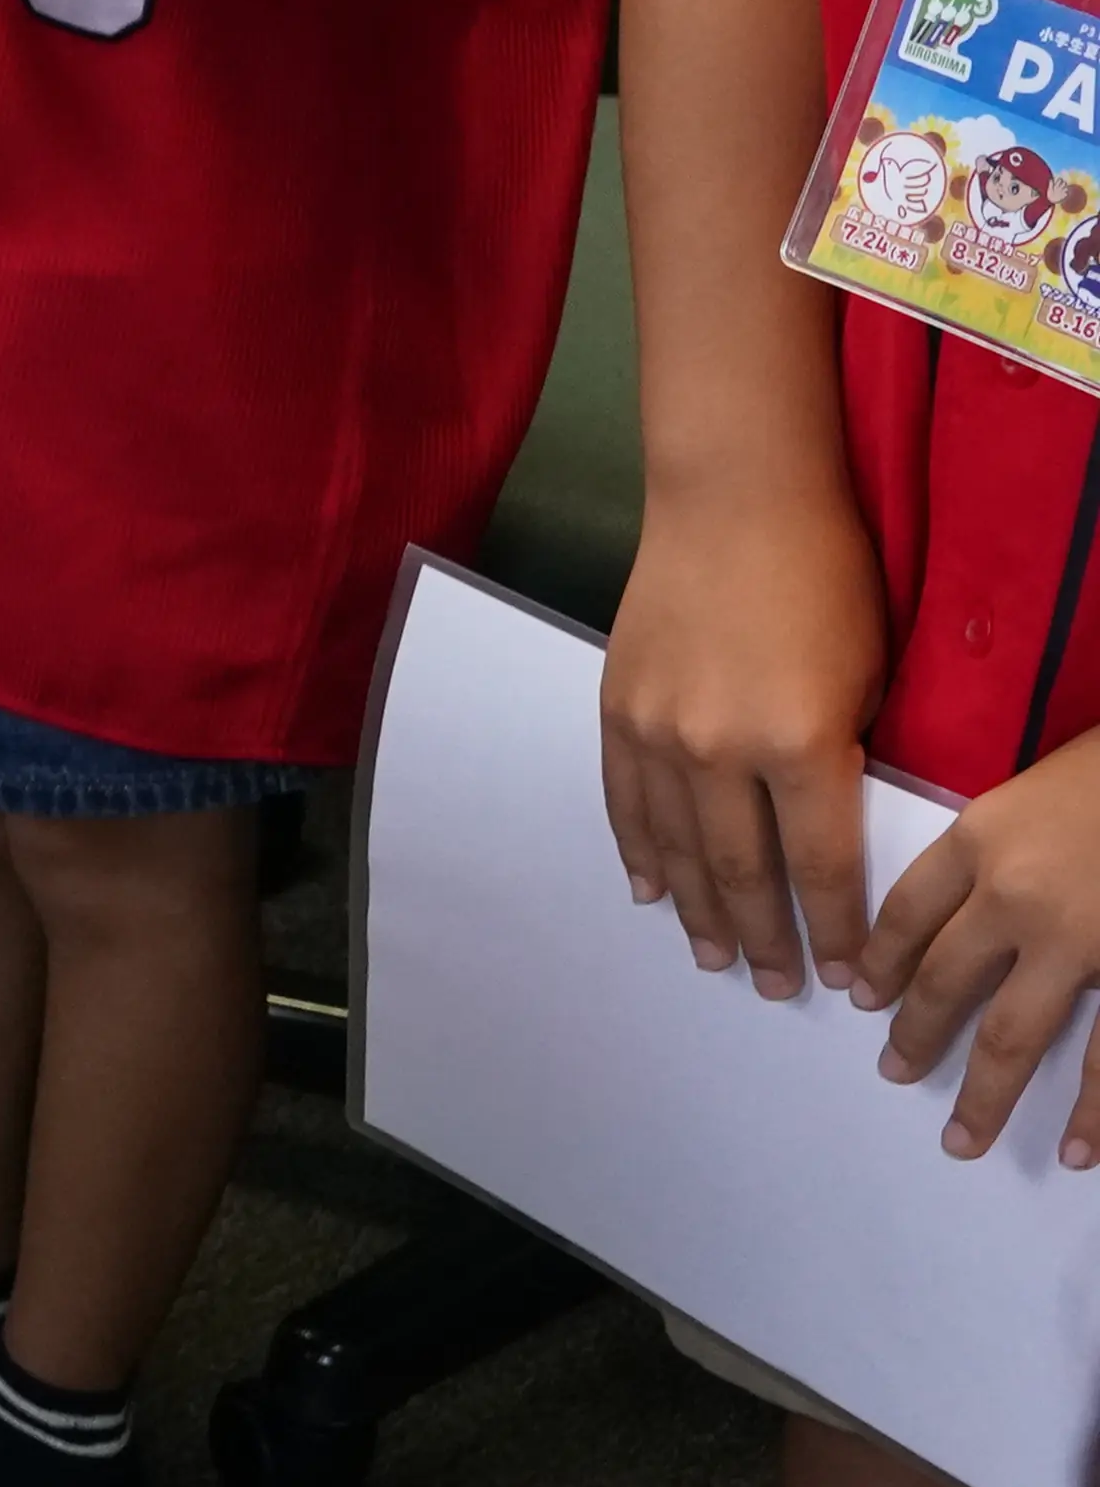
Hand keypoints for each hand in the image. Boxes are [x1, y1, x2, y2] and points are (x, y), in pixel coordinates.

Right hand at [598, 490, 891, 999]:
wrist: (734, 500)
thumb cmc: (826, 575)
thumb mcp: (869, 674)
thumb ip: (843, 755)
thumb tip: (823, 825)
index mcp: (799, 743)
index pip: (819, 865)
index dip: (833, 930)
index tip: (847, 976)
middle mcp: (718, 750)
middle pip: (739, 871)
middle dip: (764, 937)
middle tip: (775, 986)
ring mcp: (656, 732)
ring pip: (674, 848)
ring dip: (698, 911)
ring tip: (714, 957)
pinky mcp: (617, 711)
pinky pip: (625, 802)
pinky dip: (639, 852)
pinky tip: (652, 890)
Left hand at [859, 739, 1099, 1161]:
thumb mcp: (1042, 781)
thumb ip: (1003, 835)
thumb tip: (978, 888)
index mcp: (980, 839)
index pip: (905, 913)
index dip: (881, 961)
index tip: (863, 998)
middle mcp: (1012, 896)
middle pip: (942, 982)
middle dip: (915, 1035)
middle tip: (894, 1072)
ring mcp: (1078, 941)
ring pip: (1014, 1033)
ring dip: (985, 1094)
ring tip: (961, 1140)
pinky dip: (1093, 1109)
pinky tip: (1078, 1148)